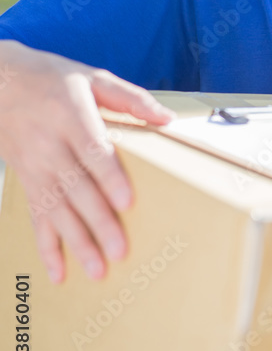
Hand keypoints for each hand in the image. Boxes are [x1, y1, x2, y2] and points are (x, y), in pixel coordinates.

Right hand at [0, 40, 174, 283]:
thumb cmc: (53, 79)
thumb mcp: (92, 77)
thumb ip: (130, 98)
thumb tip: (167, 119)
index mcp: (70, 114)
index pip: (92, 150)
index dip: (109, 178)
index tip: (127, 202)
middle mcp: (49, 144)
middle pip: (76, 187)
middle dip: (98, 222)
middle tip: (120, 250)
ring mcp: (35, 166)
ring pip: (57, 209)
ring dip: (77, 242)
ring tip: (98, 270)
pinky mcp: (26, 180)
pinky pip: (36, 218)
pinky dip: (46, 247)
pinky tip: (59, 273)